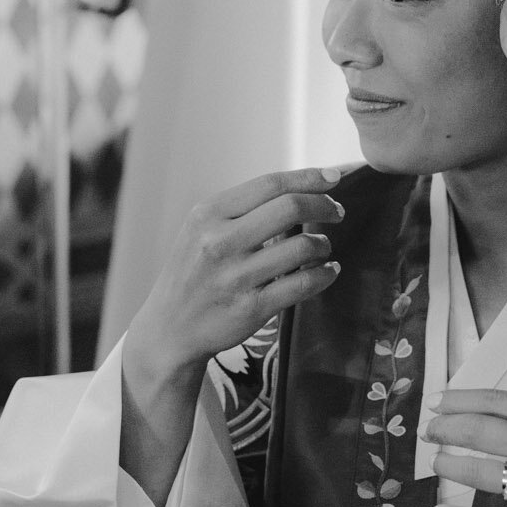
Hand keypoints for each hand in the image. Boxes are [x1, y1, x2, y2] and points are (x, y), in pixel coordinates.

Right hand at [117, 167, 345, 506]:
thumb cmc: (195, 272)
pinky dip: (325, 274)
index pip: (270, 184)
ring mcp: (235, 276)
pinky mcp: (251, 308)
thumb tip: (305, 184)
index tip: (336, 177)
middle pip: (290, 208)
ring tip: (323, 248)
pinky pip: (304, 283)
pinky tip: (328, 271)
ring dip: (324, 244)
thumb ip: (245, 208)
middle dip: (324, 205)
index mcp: (208, 214)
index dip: (310, 177)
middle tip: (337, 212)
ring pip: (302, 247)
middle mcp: (219, 241)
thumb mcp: (203, 229)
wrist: (169, 329)